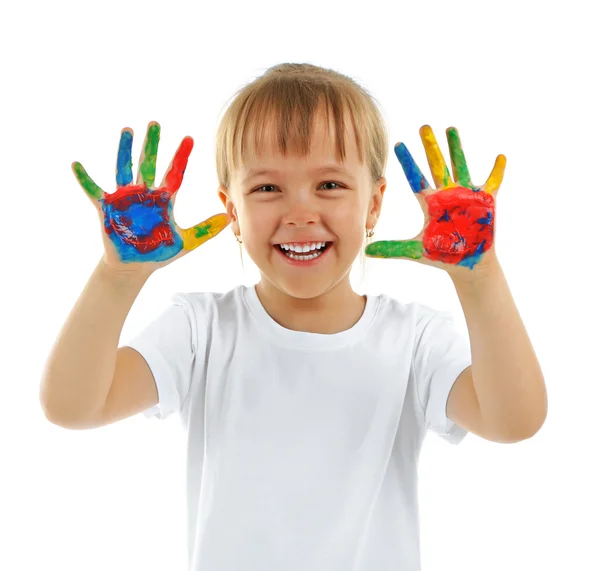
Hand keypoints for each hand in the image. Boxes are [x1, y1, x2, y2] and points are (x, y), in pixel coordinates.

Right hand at [72, 121, 228, 273]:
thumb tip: (227, 219)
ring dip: (124, 150)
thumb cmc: (158, 252)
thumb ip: (205, 231)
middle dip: (152, 144)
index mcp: (163, 199)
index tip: (190, 138)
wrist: (135, 267)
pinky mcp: (107, 208)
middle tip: (155, 123)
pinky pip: (93, 190)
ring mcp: (124, 198)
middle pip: (148, 163)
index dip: (182, 156)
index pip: (175, 173)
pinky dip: (85, 179)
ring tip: (127, 130)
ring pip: (124, 168)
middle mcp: (144, 193)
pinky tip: (77, 164)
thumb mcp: (185, 242)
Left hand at [365, 125, 505, 280]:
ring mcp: (466, 194)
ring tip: (450, 129)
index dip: (407, 162)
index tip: (397, 145)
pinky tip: (500, 156)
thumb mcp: (416, 250)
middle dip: (430, 146)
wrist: (467, 262)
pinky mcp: (486, 200)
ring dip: (456, 148)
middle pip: (436, 165)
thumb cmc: (442, 253)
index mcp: (431, 203)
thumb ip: (392, 248)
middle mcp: (447, 194)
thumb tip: (366, 250)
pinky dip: (497, 171)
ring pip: (460, 165)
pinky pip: (493, 182)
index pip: (416, 178)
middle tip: (423, 126)